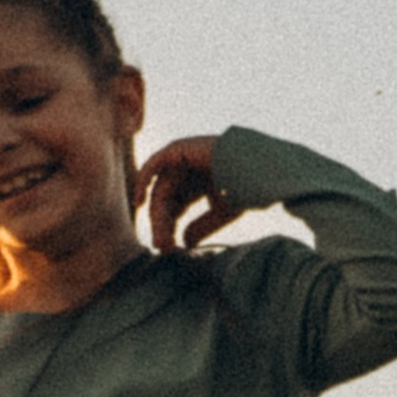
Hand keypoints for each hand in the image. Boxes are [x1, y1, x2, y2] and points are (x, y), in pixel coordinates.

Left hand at [139, 137, 247, 256]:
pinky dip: (143, 181)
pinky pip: (153, 165)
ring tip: (160, 236)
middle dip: (162, 223)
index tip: (166, 246)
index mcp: (199, 180)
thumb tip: (184, 242)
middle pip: (166, 199)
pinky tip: (140, 202)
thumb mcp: (221, 211)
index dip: (169, 225)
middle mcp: (188, 168)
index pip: (175, 205)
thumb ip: (201, 226)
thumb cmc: (246, 187)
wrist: (256, 168)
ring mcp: (182, 157)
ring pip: (160, 189)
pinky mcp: (178, 149)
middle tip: (162, 245)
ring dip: (157, 214)